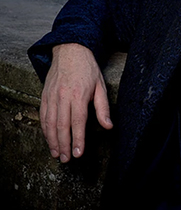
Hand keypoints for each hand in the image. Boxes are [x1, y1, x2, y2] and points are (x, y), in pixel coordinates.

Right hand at [40, 43, 112, 162]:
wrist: (70, 51)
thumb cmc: (88, 68)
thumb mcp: (100, 85)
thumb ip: (103, 108)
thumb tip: (108, 126)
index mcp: (79, 95)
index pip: (78, 122)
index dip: (78, 139)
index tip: (79, 153)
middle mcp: (63, 96)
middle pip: (62, 126)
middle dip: (64, 145)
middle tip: (66, 159)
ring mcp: (52, 96)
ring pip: (49, 123)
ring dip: (52, 140)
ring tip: (57, 153)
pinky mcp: (44, 95)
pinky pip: (43, 115)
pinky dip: (44, 129)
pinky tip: (49, 138)